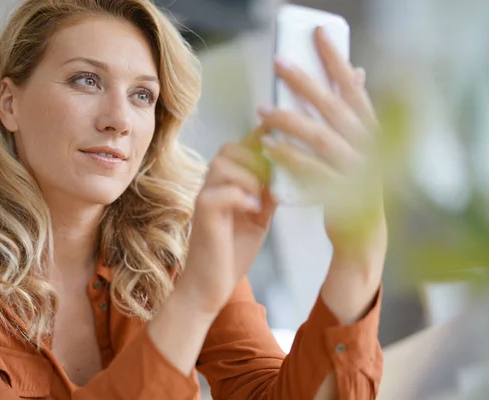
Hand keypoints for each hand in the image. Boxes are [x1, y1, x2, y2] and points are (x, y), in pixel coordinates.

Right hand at [178, 129, 276, 314]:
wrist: (209, 288)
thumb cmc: (231, 255)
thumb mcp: (258, 220)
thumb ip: (268, 196)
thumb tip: (288, 174)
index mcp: (225, 185)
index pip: (239, 148)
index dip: (258, 136)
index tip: (280, 134)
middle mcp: (212, 186)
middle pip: (228, 149)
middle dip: (255, 158)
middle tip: (271, 181)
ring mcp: (204, 199)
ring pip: (222, 165)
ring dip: (248, 177)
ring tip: (260, 200)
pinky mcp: (201, 216)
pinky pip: (218, 193)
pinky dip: (240, 197)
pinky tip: (254, 210)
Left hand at [258, 26, 386, 262]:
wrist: (361, 231)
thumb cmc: (351, 181)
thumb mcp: (355, 145)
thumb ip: (348, 115)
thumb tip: (350, 74)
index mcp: (370, 128)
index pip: (353, 87)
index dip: (336, 60)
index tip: (318, 35)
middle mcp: (367, 145)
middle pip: (333, 107)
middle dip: (304, 83)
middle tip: (278, 63)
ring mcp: (355, 169)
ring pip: (320, 137)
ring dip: (289, 120)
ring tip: (262, 109)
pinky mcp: (340, 193)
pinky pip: (311, 170)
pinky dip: (288, 156)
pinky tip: (267, 145)